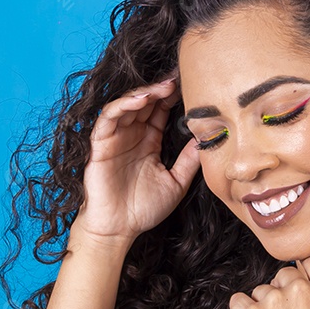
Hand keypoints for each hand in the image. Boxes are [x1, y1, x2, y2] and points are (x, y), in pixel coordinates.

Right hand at [73, 77, 199, 243]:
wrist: (119, 230)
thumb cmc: (144, 209)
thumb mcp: (176, 182)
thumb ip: (190, 160)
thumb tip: (209, 139)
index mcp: (149, 142)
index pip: (160, 112)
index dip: (172, 98)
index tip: (190, 86)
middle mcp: (132, 136)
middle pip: (146, 104)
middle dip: (162, 90)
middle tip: (180, 78)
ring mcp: (115, 139)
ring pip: (128, 106)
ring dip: (145, 93)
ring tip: (164, 87)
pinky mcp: (100, 145)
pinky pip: (108, 118)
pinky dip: (123, 105)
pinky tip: (140, 99)